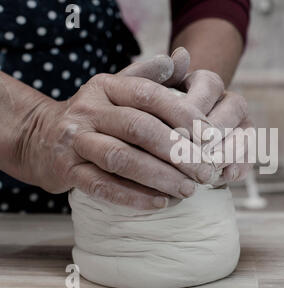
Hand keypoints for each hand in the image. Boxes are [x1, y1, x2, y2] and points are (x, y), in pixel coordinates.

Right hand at [10, 53, 218, 209]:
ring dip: (160, 177)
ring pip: (121, 158)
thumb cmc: (97, 114)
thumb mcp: (119, 88)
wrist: (41, 137)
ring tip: (189, 190)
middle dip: (178, 152)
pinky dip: (133, 196)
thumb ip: (151, 74)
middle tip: (205, 171)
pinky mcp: (66, 170)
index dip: (184, 114)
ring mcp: (74, 140)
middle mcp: (88, 109)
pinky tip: (161, 203)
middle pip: (139, 128)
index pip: (149, 95)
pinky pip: (102, 186)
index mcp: (106, 86)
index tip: (211, 136)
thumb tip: (184, 56)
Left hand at [119, 48, 254, 184]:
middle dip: (215, 132)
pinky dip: (241, 166)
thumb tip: (180, 55)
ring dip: (230, 150)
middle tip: (195, 153)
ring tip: (211, 167)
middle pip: (233, 108)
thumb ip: (160, 73)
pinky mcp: (243, 146)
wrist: (165, 130)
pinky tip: (227, 177)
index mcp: (206, 81)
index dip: (195, 109)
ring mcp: (238, 123)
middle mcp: (226, 99)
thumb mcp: (149, 91)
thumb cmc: (153, 111)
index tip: (177, 131)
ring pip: (246, 131)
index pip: (209, 85)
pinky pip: (250, 154)